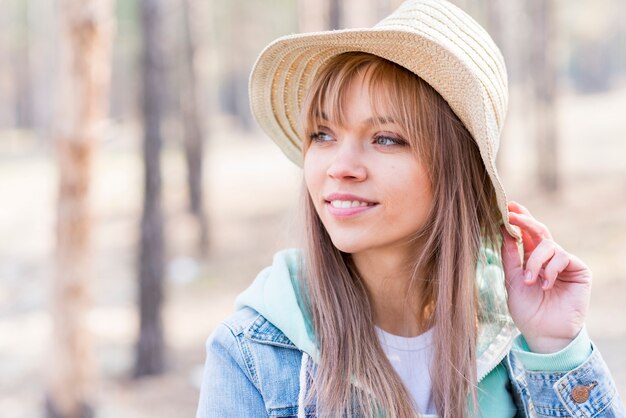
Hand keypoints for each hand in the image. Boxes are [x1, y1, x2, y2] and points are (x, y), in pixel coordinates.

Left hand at [500, 201, 591, 353]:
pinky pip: (563, 257)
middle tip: (512, 216)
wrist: (543, 333)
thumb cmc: (527, 310)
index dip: (518, 219)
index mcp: (531, 258)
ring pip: (548, 245)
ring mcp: (564, 263)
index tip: (507, 206)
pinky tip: (545, 284)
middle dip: (525, 221)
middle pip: (539, 230)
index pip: (526, 233)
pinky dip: (550, 269)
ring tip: (529, 281)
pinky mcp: (579, 270)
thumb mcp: (512, 280)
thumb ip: (510, 256)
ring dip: (535, 261)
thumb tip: (503, 230)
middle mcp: (548, 258)